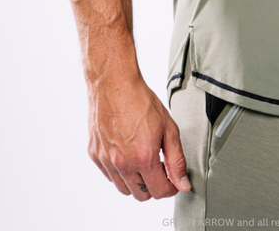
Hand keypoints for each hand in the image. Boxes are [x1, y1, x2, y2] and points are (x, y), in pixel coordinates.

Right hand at [87, 74, 190, 199]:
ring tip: (144, 162)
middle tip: (160, 169)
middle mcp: (122, 164)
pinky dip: (120, 173)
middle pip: (141, 195)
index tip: (173, 180)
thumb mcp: (168, 128)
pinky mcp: (95, 155)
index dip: (171, 188)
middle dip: (154, 187)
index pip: (159, 191)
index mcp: (143, 157)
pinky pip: (109, 176)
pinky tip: (128, 155)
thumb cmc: (140, 100)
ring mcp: (106, 161)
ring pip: (124, 189)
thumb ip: (177, 159)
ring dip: (137, 182)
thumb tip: (183, 183)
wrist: (114, 84)